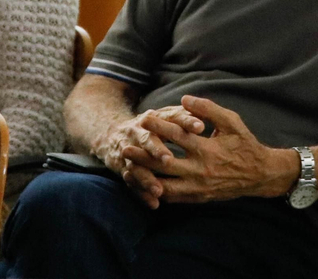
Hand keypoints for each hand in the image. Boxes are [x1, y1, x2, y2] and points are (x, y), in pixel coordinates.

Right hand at [94, 104, 208, 207]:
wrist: (114, 134)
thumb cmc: (153, 125)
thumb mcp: (167, 116)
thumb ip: (186, 115)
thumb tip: (204, 117)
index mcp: (156, 117)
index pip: (172, 116)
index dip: (185, 121)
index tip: (201, 127)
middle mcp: (140, 132)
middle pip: (148, 140)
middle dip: (157, 150)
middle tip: (169, 159)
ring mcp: (130, 150)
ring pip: (136, 164)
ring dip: (147, 178)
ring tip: (159, 190)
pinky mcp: (124, 167)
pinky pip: (131, 181)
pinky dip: (142, 192)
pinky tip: (155, 203)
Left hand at [120, 95, 296, 206]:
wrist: (259, 174)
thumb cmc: (244, 143)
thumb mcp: (231, 121)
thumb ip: (208, 109)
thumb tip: (185, 99)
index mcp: (208, 149)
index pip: (177, 137)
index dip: (159, 127)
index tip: (143, 119)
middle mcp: (201, 170)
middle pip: (164, 165)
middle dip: (143, 157)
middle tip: (125, 148)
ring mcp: (198, 187)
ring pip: (164, 186)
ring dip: (145, 178)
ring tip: (128, 169)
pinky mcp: (198, 198)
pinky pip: (172, 198)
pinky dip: (156, 193)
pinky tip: (145, 185)